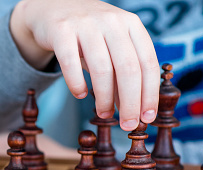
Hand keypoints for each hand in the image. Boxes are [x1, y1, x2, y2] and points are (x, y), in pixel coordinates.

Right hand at [10, 0, 159, 130]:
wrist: (53, 8)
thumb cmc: (88, 35)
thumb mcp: (111, 47)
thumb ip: (122, 74)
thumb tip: (133, 111)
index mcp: (131, 25)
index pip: (148, 63)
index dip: (149, 94)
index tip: (146, 118)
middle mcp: (112, 21)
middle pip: (128, 69)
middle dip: (130, 103)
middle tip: (127, 125)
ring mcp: (86, 24)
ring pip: (102, 69)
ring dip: (105, 98)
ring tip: (104, 113)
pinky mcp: (61, 31)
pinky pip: (70, 64)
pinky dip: (77, 84)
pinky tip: (80, 94)